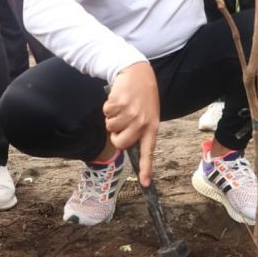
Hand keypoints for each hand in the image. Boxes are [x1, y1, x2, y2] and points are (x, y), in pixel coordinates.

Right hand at [103, 61, 158, 185]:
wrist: (138, 72)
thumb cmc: (142, 97)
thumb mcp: (148, 114)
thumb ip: (139, 130)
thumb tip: (123, 146)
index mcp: (152, 127)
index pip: (149, 152)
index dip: (146, 169)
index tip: (144, 184)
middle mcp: (142, 122)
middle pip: (120, 143)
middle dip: (115, 135)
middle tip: (122, 122)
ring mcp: (131, 113)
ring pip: (109, 127)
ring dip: (111, 118)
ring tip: (122, 106)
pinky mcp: (120, 103)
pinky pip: (105, 113)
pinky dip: (108, 107)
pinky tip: (118, 99)